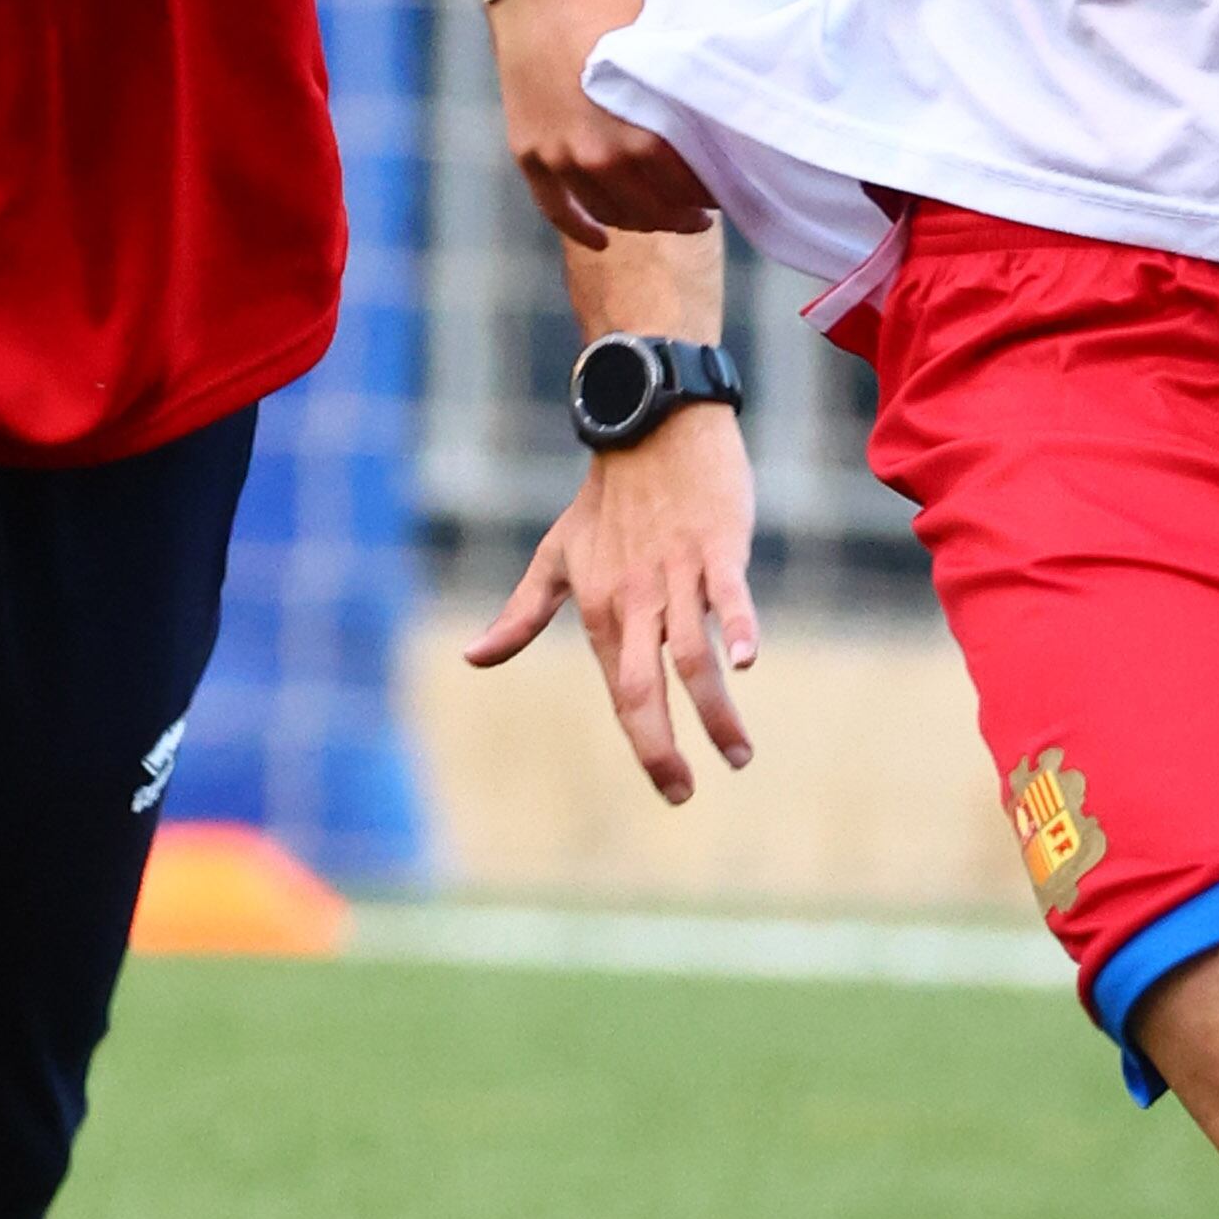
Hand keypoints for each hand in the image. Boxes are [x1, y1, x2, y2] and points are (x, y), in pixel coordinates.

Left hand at [464, 406, 758, 805]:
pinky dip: (735, 627)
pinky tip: (747, 663)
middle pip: (643, 690)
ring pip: (691, 656)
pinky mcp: (716, 546)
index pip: (621, 696)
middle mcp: (635, 600)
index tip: (673, 787)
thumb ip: (520, 615)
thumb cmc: (605, 498)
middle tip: (685, 793)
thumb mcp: (556, 557)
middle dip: (662, 749)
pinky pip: (726, 594)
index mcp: (601, 610)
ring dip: (714, 712)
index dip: (646, 747)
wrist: (647, 424)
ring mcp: (676, 574)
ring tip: (738, 755)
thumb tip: (471, 659)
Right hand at [486, 0, 717, 241]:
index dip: (715, 192)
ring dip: (642, 221)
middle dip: (684, 213)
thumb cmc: (616, 5)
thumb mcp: (662, 56)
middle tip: (703, 210)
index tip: (729, 188)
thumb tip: (724, 129)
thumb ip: (683, 102)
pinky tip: (603, 240)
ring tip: (664, 215)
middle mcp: (600, 157)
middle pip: (655, 210)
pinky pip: (558, 210)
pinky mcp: (530, 154)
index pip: (692, 188)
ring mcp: (561, 159)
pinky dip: (583, 230)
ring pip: (611, 214)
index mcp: (644, 135)